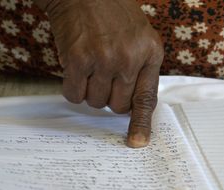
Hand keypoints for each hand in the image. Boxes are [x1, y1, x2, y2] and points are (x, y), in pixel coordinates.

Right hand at [35, 0, 163, 147]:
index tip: (137, 142)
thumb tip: (132, 104)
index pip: (146, 98)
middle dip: (109, 96)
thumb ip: (141, 69)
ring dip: (90, 90)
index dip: (141, 123)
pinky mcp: (79, 60)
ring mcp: (104, 60)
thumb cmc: (112, 14)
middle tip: (103, 76)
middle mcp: (130, 59)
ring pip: (95, 102)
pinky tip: (75, 67)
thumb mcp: (141, 37)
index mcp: (150, 54)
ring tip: (90, 66)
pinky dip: (73, 88)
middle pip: (117, 106)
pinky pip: (74, 95)